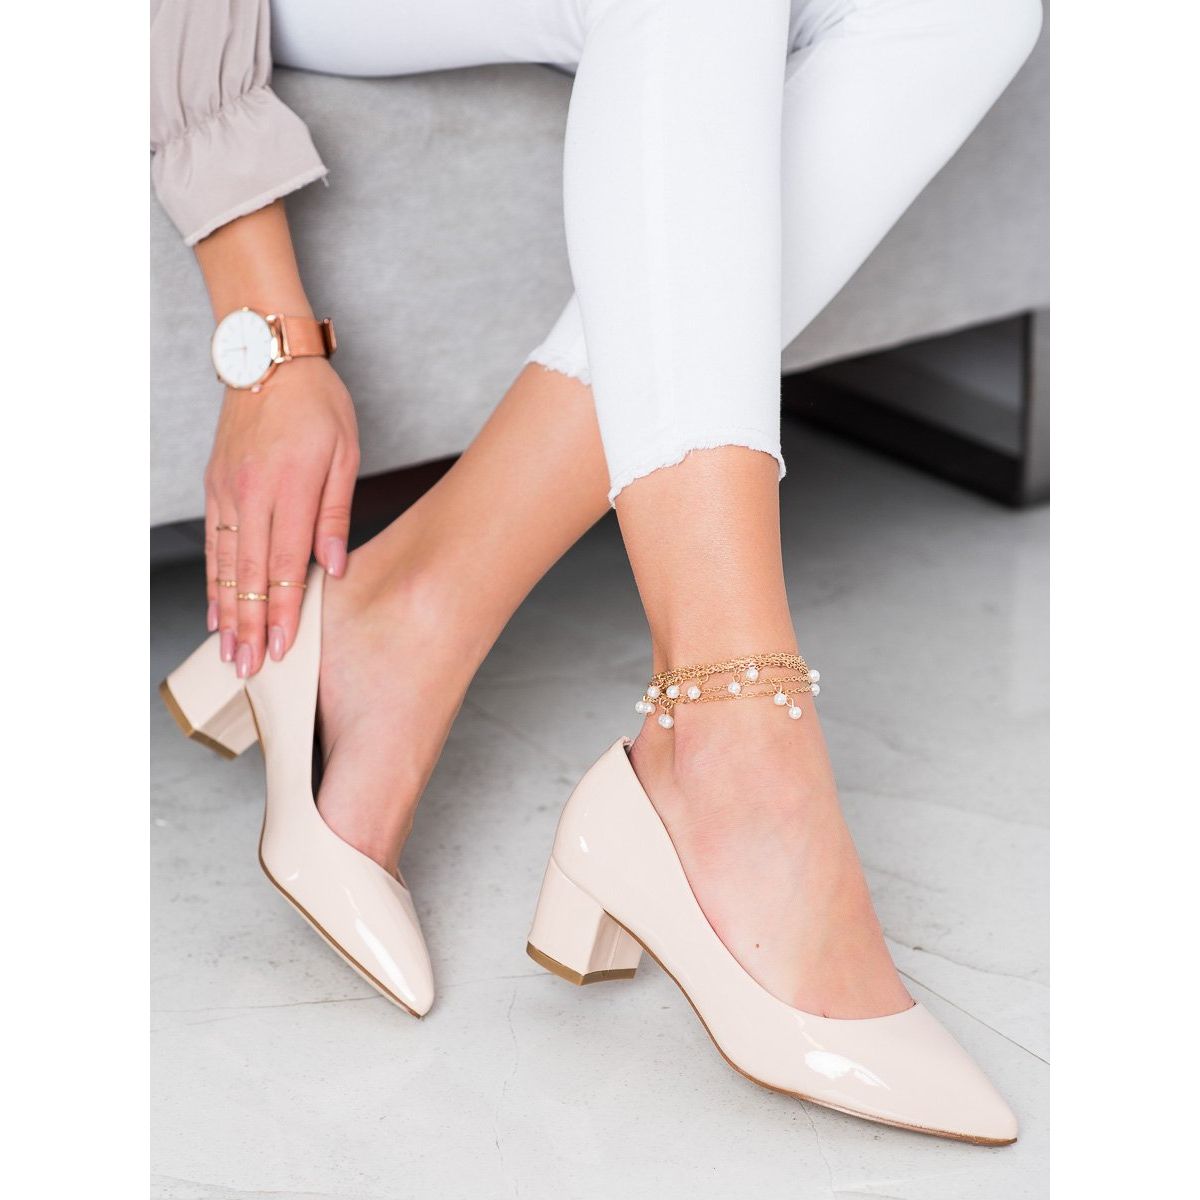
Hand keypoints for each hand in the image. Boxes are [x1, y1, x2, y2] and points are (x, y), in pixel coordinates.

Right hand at [205, 356, 358, 676]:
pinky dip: (215, 582)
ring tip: (231, 652)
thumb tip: (336, 565)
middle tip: (251, 669)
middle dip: (252, 627)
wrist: (266, 359)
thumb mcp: (344, 452)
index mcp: (289, 487)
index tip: (286, 648)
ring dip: (228, 613)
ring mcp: (227, 492)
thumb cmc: (317, 404)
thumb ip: (336, 512)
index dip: (286, 612)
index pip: (287, 564)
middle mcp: (251, 493)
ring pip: (226, 565)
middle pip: (251, 575)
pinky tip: (216, 610)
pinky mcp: (215, 488)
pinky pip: (213, 545)